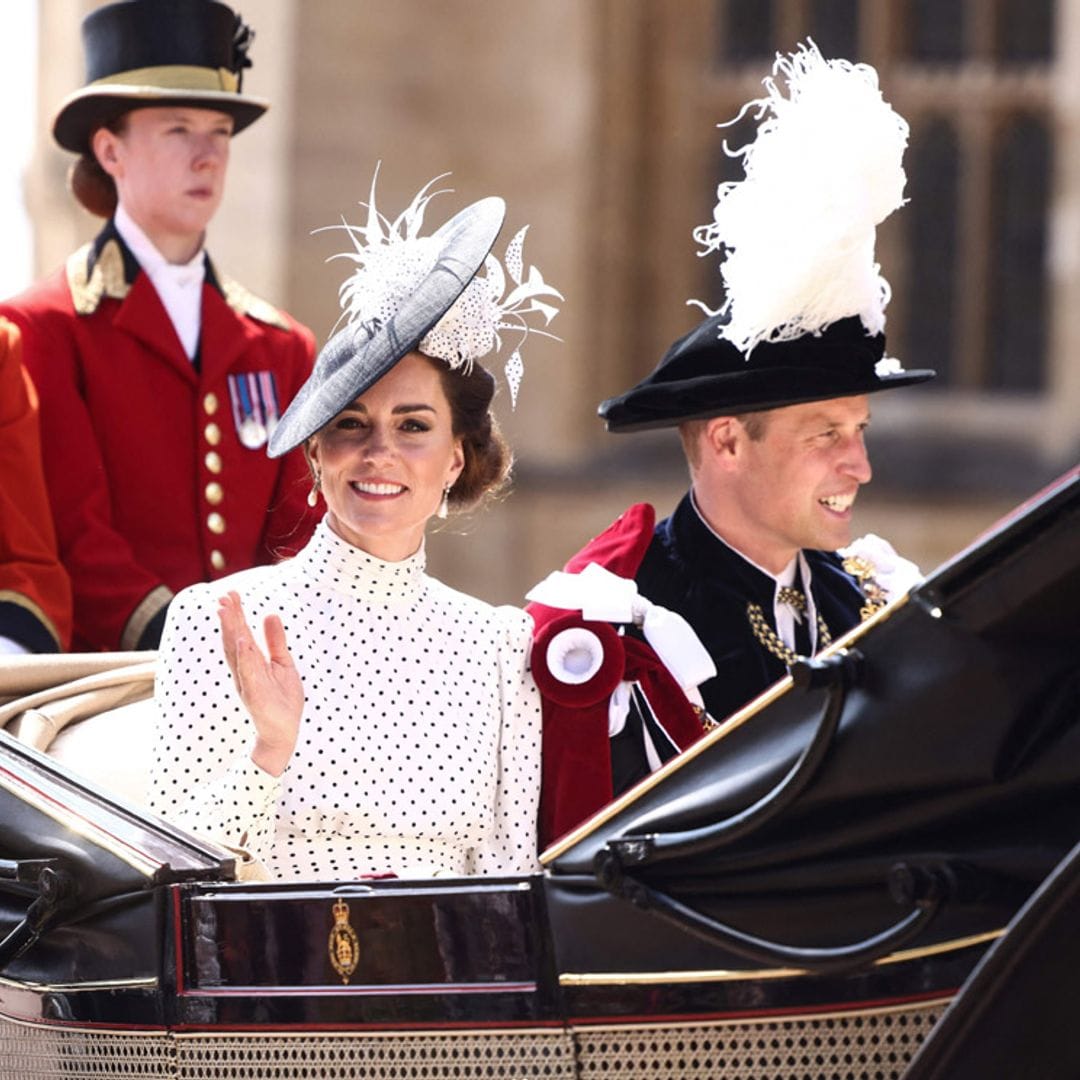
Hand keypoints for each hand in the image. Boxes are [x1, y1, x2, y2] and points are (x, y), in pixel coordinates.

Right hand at [217, 591, 303, 776]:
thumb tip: (269, 614)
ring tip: (227, 611)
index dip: (235, 615)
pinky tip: (243, 642)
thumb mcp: (282, 664)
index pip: (240, 634)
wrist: (284, 732)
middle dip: (229, 618)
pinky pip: (249, 674)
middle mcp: (245, 670)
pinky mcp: (256, 695)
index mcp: (251, 662)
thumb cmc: (281, 699)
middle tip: (222, 596)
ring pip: (238, 653)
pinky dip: (245, 658)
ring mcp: (249, 683)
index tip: (229, 594)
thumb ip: (275, 641)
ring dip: (232, 632)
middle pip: (234, 640)